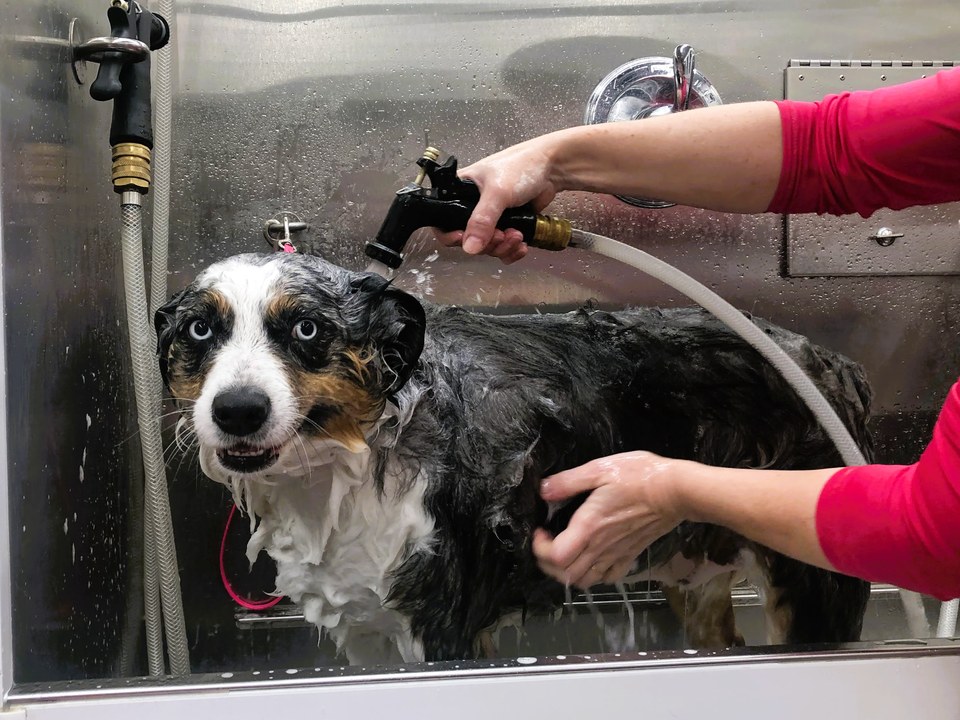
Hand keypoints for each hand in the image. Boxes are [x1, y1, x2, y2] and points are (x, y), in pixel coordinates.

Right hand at [435, 135, 562, 262]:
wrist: (552, 167)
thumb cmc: (521, 166)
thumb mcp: (497, 192)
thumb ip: (482, 220)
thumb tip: (470, 246)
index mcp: (460, 191)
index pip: (443, 220)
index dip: (450, 235)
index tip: (464, 239)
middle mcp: (473, 206)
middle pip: (468, 240)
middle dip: (487, 243)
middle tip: (501, 236)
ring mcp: (492, 217)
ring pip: (488, 246)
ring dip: (502, 247)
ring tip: (516, 236)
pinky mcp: (508, 225)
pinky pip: (504, 247)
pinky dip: (512, 250)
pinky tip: (521, 244)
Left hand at [533, 451, 683, 588]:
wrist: (675, 491)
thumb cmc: (639, 476)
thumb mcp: (599, 469)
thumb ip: (569, 481)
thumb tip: (544, 489)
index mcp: (589, 526)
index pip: (556, 556)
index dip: (540, 549)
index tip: (540, 531)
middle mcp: (600, 546)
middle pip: (566, 575)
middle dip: (547, 564)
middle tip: (545, 544)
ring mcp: (617, 554)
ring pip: (585, 581)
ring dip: (568, 573)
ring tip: (564, 553)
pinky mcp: (631, 555)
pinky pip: (608, 578)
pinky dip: (594, 576)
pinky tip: (592, 559)